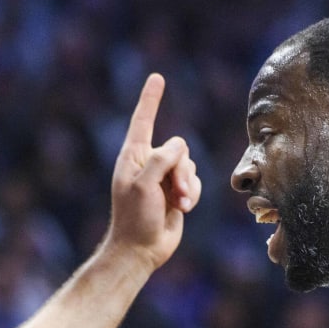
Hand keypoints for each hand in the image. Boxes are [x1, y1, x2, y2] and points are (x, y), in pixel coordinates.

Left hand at [104, 73, 200, 271]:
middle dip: (182, 170)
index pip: (143, 120)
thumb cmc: (135, 218)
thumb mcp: (143, 185)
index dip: (151, 99)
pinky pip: (195, 181)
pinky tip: (183, 209)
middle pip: (178, 147)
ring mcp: (163, 177)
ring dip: (188, 185)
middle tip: (176, 193)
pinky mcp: (177, 191)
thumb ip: (160, 159)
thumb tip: (179, 147)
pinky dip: (193, 194)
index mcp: (133, 156)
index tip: (158, 78)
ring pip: (190, 164)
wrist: (141, 249)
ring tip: (179, 204)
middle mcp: (148, 162)